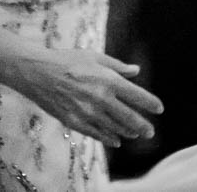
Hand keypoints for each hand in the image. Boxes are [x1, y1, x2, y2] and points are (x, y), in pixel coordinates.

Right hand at [14, 48, 162, 146]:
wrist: (37, 72)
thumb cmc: (67, 60)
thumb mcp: (95, 57)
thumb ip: (118, 66)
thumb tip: (136, 71)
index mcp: (108, 80)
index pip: (137, 95)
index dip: (150, 103)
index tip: (159, 109)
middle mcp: (100, 98)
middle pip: (129, 117)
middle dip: (142, 126)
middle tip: (150, 132)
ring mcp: (87, 112)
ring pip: (114, 128)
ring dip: (127, 132)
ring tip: (135, 134)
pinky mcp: (74, 121)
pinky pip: (96, 134)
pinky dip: (108, 138)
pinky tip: (115, 140)